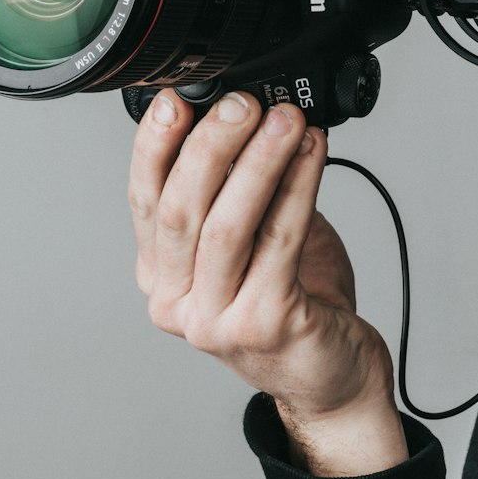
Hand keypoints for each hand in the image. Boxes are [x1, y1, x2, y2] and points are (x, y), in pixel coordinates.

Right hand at [127, 88, 397, 423]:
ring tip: (286, 120)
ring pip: (228, 227)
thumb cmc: (291, 304)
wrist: (332, 378)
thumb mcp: (249, 241)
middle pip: (182, 211)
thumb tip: (244, 114)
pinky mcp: (266, 325)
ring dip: (259, 163)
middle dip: (210, 146)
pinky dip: (298, 189)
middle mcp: (177, 303)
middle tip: (242, 105)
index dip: (155, 147)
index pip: (145, 201)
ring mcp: (217, 321)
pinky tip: (313, 155)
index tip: (175, 101)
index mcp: (161, 276)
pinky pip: (280, 242)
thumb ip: (237, 189)